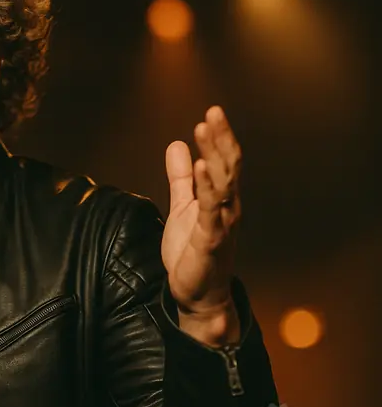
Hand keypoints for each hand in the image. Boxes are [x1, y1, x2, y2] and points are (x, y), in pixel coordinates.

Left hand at [162, 106, 242, 346]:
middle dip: (221, 139)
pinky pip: (211, 210)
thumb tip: (177, 145)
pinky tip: (198, 170)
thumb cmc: (192, 251)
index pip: (224, 162)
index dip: (219, 138)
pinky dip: (206, 188)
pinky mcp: (211, 240)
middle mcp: (228, 207)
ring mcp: (222, 223)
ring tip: (204, 131)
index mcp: (222, 199)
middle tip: (213, 113)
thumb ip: (181, 178)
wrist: (195, 293)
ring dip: (213, 156)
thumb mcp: (183, 207)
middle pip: (228, 166)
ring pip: (223, 184)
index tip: (211, 113)